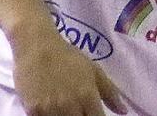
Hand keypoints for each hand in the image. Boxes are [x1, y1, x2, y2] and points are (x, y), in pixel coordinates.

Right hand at [10, 21, 125, 115]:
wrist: (37, 47)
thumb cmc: (68, 57)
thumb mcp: (94, 70)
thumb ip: (110, 92)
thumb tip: (124, 111)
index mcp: (87, 96)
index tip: (94, 115)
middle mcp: (70, 106)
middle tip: (81, 111)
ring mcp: (49, 110)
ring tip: (66, 109)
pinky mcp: (32, 111)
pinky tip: (51, 111)